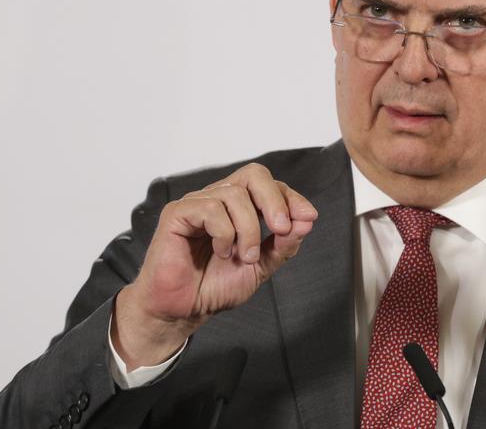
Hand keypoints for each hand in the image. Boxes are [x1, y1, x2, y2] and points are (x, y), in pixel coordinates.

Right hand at [112, 163, 316, 369]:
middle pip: (254, 175)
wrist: (183, 310)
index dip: (291, 197)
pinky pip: (210, 208)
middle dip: (274, 200)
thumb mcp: (261, 266)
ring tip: (244, 256)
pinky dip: (224, 233)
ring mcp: (197, 203)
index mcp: (239, 208)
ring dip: (248, 229)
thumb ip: (284, 244)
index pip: (270, 185)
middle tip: (282, 228)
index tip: (308, 217)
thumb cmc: (214, 286)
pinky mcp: (177, 213)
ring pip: (235, 194)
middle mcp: (218, 199)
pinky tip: (221, 252)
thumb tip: (306, 220)